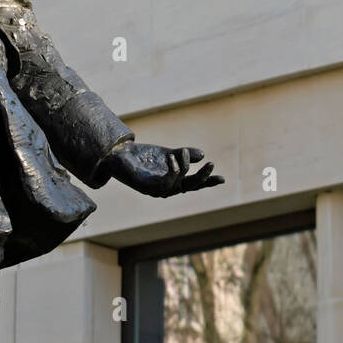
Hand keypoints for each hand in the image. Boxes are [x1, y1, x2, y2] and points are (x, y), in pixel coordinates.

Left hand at [108, 143, 223, 197]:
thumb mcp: (168, 153)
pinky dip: (172, 171)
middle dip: (202, 178)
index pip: (194, 183)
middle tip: (211, 165)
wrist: (119, 155)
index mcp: (173, 181)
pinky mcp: (147, 187)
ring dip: (183, 167)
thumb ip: (184, 155)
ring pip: (179, 184)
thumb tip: (201, 154)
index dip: (208, 182)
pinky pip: (165, 183)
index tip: (223, 179)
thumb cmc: (143, 156)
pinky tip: (172, 158)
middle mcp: (167, 189)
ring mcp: (157, 190)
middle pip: (190, 187)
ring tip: (181, 152)